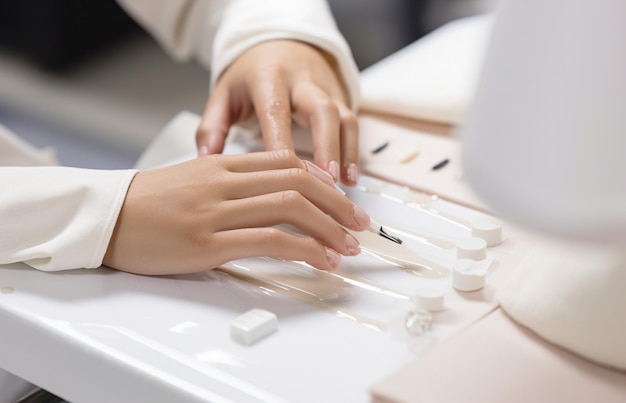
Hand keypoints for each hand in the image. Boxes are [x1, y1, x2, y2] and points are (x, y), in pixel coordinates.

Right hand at [103, 150, 368, 274]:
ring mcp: (217, 212)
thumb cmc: (149, 202)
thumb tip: (272, 194)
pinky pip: (270, 240)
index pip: (286, 162)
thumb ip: (232, 180)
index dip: (322, 180)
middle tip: (359, 223)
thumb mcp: (193, 178)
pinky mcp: (209, 243)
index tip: (341, 198)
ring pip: (290, 208)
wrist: (106, 218)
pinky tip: (321, 259)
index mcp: (222, 164)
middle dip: (338, 204)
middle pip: (298, 182)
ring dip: (329, 228)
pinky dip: (304, 249)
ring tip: (348, 246)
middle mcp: (224, 182)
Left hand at [196, 39, 358, 185]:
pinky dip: (354, 151)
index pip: (276, 112)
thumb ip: (212, 125)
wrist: (281, 43)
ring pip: (344, 116)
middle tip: (325, 180)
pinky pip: (352, 123)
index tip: (284, 174)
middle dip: (326, 145)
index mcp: (268, 78)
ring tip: (344, 184)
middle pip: (321, 110)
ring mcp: (324, 90)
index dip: (282, 143)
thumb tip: (206, 158)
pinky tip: (350, 177)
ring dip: (346, 151)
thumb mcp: (224, 93)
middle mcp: (301, 82)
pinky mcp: (339, 98)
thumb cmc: (252, 75)